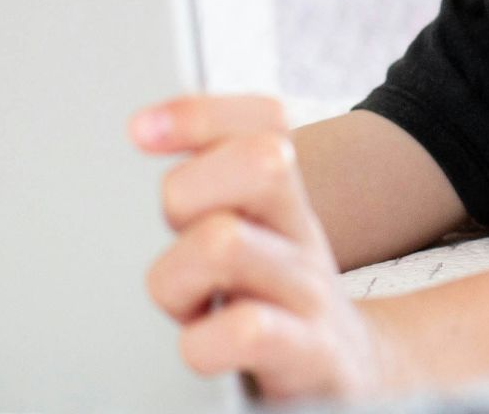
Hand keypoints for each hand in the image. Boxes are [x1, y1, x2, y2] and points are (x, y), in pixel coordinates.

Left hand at [131, 95, 405, 401]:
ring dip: (178, 276)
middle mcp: (303, 234)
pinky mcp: (311, 356)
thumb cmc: (273, 302)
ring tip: (187, 306)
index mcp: (284, 199)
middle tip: (176, 241)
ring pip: (225, 242)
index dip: (201, 113)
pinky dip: (204, 341)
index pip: (265, 122)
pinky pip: (246, 330)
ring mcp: (310, 294)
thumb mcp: (253, 236)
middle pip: (261, 161)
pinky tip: (203, 349)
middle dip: (186, 191)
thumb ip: (212, 186)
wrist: (349, 375)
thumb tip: (144, 127)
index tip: (140, 131)